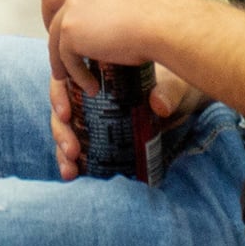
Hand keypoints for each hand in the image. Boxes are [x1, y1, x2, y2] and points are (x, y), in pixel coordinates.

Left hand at [41, 0, 169, 96]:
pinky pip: (64, 56)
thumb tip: (98, 10)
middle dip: (49, 20)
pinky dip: (75, 73)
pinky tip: (91, 84)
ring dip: (60, 57)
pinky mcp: (70, 31)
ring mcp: (71, 5)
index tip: (60, 4)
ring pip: (54, 34)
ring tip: (70, 74)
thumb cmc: (154, 12)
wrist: (161, 24)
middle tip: (60, 39)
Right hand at [49, 63, 202, 180]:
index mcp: (98, 71)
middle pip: (64, 109)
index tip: (66, 115)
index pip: (66, 79)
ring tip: (71, 169)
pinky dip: (74, 162)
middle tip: (72, 150)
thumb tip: (159, 104)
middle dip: (62, 132)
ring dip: (62, 150)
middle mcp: (91, 93)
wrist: (186, 102)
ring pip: (68, 131)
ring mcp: (95, 117)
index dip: (59, 96)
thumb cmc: (176, 84)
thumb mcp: (173, 84)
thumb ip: (168, 91)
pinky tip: (74, 174)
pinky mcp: (104, 137)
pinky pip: (82, 147)